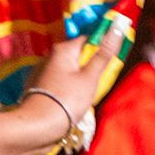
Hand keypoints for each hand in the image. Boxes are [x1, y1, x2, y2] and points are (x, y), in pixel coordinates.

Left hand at [18, 30, 118, 146]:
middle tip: (97, 83)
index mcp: (62, 50)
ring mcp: (41, 74)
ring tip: (83, 96)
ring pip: (68, 71)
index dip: (101, 46)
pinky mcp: (37, 89)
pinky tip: (70, 102)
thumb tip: (118, 26)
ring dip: (78, 80)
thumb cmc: (66, 100)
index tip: (111, 59)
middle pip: (77, 56)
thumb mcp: (90, 77)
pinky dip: (66, 90)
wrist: (36, 127)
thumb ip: (104, 53)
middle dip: (89, 67)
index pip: (87, 39)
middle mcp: (48, 58)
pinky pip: (58, 84)